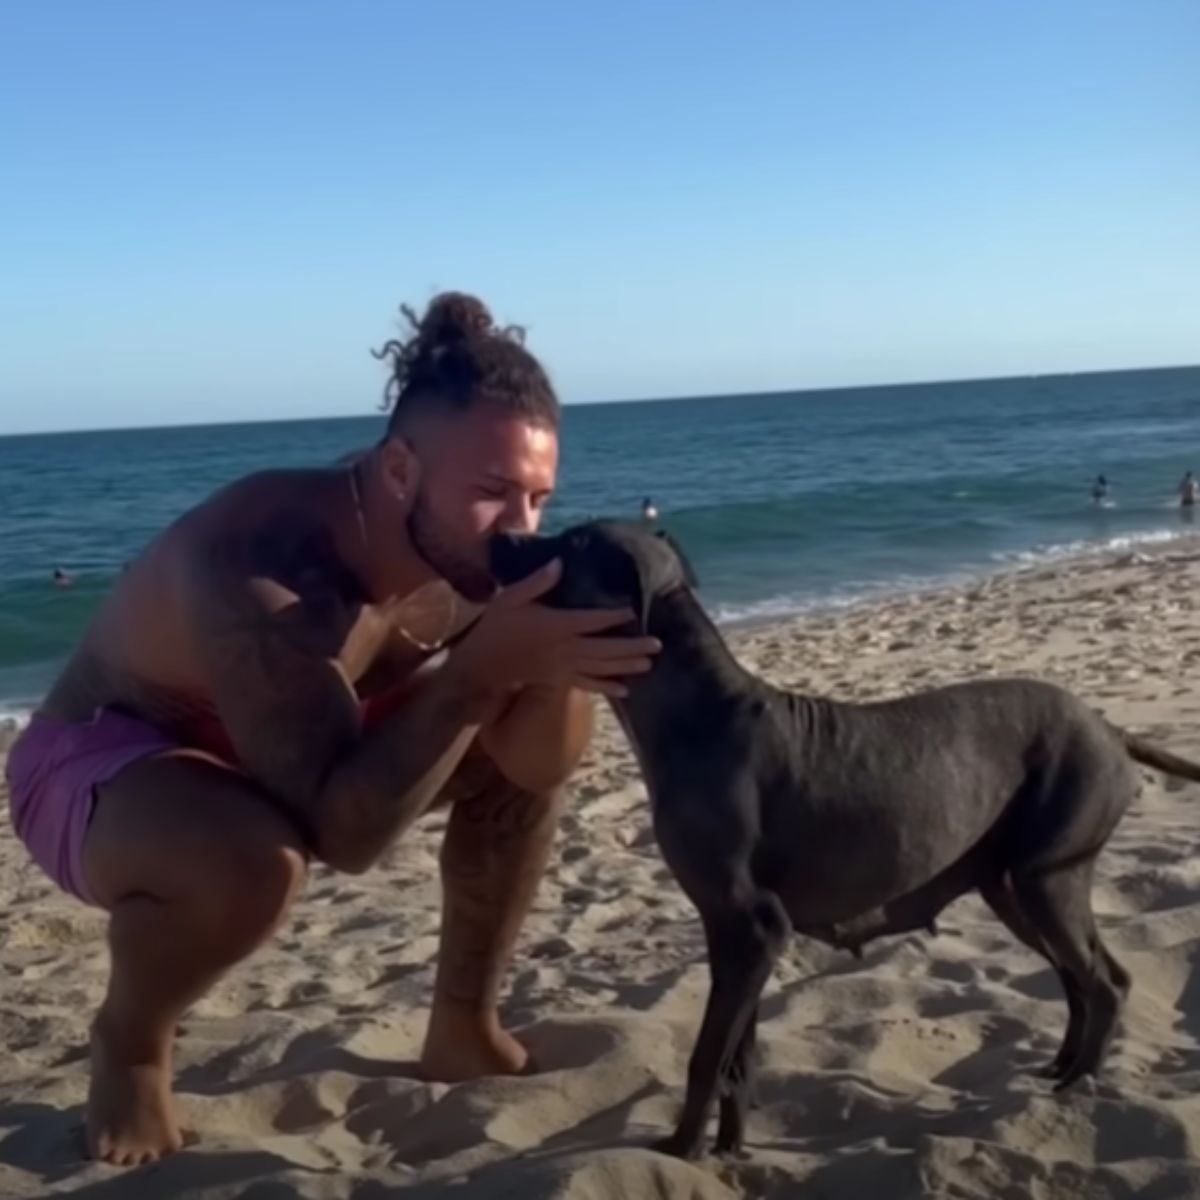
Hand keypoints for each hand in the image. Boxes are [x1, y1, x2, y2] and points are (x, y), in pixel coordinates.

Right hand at [446, 559, 659, 699]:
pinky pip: (587, 685)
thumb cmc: (497, 626)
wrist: (483, 663)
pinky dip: (606, 688)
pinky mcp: (559, 680)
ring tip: (649, 663)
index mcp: (554, 625)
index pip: (590, 621)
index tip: (633, 611)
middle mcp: (562, 648)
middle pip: (603, 649)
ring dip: (625, 666)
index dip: (612, 617)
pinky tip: (625, 691)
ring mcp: (562, 667)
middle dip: (631, 647)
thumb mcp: (510, 597)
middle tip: (657, 644)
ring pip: (600, 668)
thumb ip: (537, 582)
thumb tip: (560, 563)